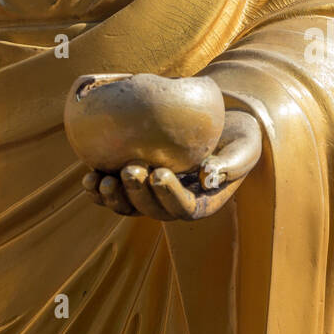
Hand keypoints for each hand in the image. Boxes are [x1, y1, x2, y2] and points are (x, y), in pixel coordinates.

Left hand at [82, 109, 261, 221]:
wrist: (220, 125)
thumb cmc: (236, 137)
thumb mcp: (244, 148)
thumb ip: (231, 164)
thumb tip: (208, 176)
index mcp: (201, 201)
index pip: (183, 207)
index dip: (168, 195)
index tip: (159, 174)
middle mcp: (173, 203)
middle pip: (151, 209)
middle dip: (138, 193)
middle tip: (130, 169)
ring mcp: (151, 195)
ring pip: (129, 207)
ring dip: (113, 197)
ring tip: (102, 180)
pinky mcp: (135, 182)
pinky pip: (115, 193)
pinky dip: (99, 189)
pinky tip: (89, 178)